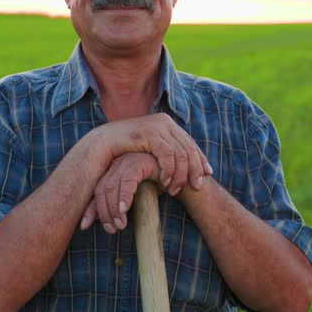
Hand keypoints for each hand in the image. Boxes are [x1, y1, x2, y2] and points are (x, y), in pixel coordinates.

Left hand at [80, 153, 157, 232]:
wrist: (177, 180)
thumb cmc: (156, 189)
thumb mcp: (134, 200)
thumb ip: (119, 207)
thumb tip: (105, 224)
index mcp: (112, 171)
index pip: (96, 191)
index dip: (90, 209)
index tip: (84, 226)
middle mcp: (116, 164)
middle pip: (102, 189)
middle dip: (103, 212)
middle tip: (111, 230)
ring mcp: (127, 161)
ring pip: (112, 186)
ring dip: (114, 208)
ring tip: (120, 225)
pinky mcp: (139, 161)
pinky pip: (128, 179)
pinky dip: (125, 196)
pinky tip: (125, 209)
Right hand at [97, 113, 212, 197]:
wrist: (103, 144)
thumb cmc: (125, 150)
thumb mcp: (149, 149)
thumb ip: (164, 151)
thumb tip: (182, 162)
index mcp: (168, 123)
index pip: (190, 142)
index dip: (200, 159)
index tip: (208, 174)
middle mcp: (165, 122)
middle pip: (189, 148)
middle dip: (195, 169)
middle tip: (197, 186)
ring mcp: (158, 126)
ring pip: (181, 153)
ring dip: (180, 174)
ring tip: (175, 190)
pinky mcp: (150, 133)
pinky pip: (168, 155)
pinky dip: (169, 170)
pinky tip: (165, 182)